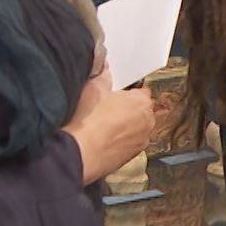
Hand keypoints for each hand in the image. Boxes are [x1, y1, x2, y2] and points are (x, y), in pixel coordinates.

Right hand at [63, 66, 155, 184]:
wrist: (78, 154)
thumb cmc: (87, 119)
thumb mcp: (92, 88)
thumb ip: (103, 75)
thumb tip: (105, 68)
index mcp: (142, 101)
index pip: (141, 92)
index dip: (127, 93)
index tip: (114, 95)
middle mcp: (147, 122)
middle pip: (140, 111)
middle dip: (127, 110)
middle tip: (105, 110)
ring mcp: (141, 142)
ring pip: (135, 129)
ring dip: (123, 128)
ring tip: (101, 128)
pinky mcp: (131, 158)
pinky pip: (127, 145)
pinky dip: (118, 143)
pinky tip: (100, 142)